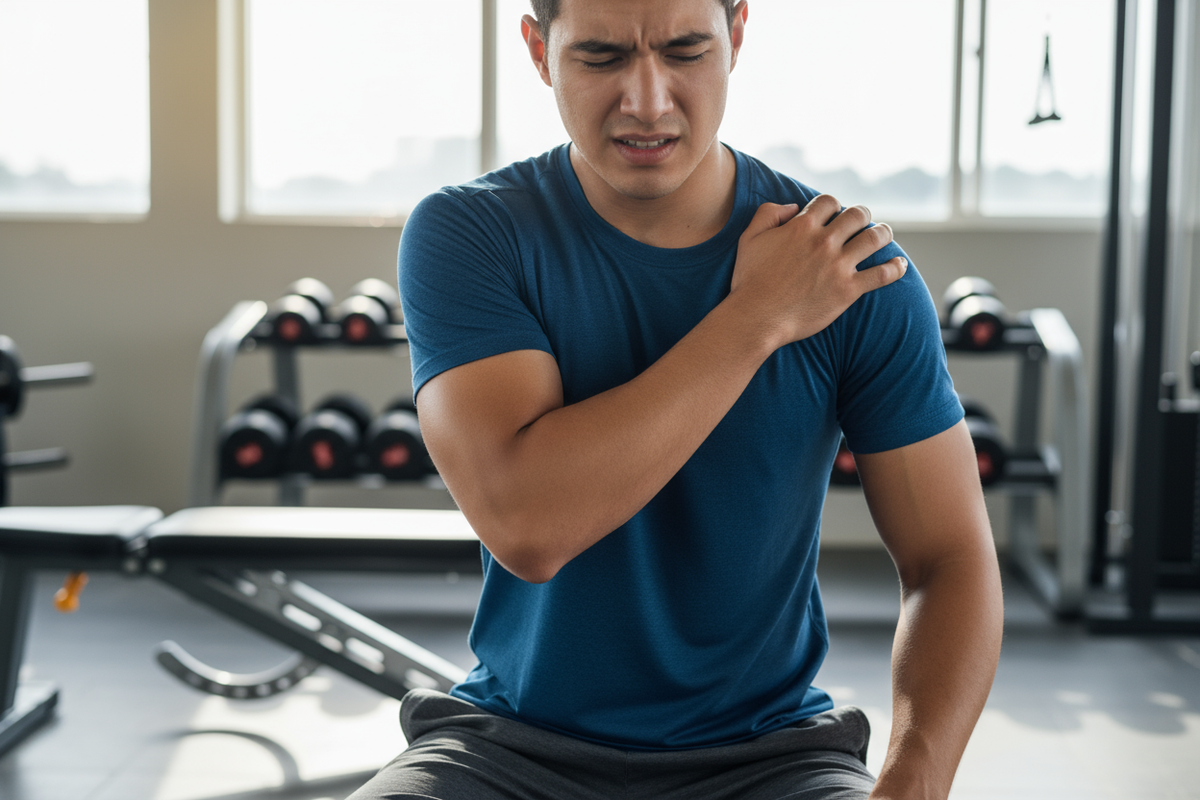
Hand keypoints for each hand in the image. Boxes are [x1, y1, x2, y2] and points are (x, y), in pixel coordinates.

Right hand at [728, 195, 906, 348]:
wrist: (757, 318)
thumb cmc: (749, 280)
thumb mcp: (749, 238)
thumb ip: (768, 213)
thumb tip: (792, 207)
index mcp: (802, 226)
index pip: (829, 202)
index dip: (833, 205)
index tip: (833, 214)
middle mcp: (824, 242)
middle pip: (857, 215)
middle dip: (861, 215)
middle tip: (862, 221)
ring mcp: (838, 266)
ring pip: (874, 238)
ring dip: (883, 233)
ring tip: (884, 234)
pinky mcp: (848, 290)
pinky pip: (881, 274)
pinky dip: (895, 267)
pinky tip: (900, 264)